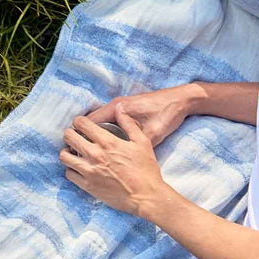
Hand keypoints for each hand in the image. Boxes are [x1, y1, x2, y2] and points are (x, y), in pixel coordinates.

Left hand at [59, 112, 170, 217]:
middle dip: (70, 134)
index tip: (81, 124)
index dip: (78, 121)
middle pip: (68, 137)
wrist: (146, 196)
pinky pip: (69, 174)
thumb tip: (120, 109)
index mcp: (108, 142)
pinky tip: (78, 168)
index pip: (82, 124)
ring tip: (74, 153)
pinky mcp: (87, 185)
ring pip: (64, 156)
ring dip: (67, 152)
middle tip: (75, 137)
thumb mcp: (142, 142)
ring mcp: (89, 171)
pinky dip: (71, 169)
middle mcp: (95, 154)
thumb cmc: (146, 169)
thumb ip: (129, 124)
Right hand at [82, 84, 199, 148]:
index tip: (76, 149)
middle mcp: (116, 105)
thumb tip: (119, 158)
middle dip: (84, 134)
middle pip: (91, 120)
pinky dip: (103, 129)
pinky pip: (109, 119)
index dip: (81, 135)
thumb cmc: (167, 114)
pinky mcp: (127, 108)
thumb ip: (134, 144)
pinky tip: (105, 142)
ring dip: (93, 132)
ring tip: (89, 149)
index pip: (90, 121)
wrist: (182, 100)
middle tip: (80, 151)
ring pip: (100, 120)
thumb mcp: (152, 134)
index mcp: (118, 108)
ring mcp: (121, 106)